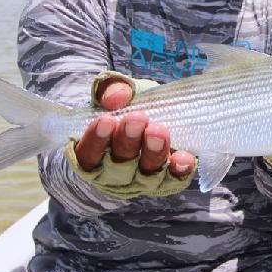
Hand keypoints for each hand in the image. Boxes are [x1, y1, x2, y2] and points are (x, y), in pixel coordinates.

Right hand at [75, 78, 193, 180]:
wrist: (156, 118)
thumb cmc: (128, 108)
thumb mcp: (117, 94)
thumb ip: (111, 90)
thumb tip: (117, 97)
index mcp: (94, 155)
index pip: (88, 154)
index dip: (96, 140)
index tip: (106, 120)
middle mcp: (115, 174)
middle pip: (119, 166)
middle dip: (128, 141)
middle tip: (138, 118)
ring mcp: (142, 181)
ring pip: (146, 175)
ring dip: (153, 153)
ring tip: (158, 131)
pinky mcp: (168, 181)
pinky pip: (173, 180)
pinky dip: (179, 170)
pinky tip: (183, 157)